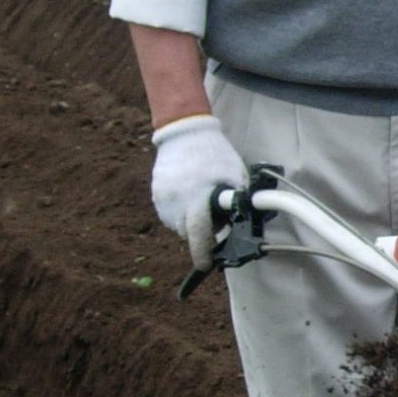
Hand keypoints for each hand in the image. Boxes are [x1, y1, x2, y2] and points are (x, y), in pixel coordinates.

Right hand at [149, 114, 248, 268]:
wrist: (184, 131)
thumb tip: (241, 224)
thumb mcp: (236, 176)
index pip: (199, 235)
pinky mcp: (156, 194)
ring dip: (190, 222)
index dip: (203, 254)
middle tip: (213, 220)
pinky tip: (189, 196)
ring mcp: (163, 198)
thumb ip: (237, 203)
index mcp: (197, 198)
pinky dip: (180, 212)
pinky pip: (169, 214)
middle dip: (202, 233)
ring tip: (200, 202)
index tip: (206, 265)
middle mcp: (176, 201)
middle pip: (189, 233)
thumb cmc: (214, 153)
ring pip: (178, 225)